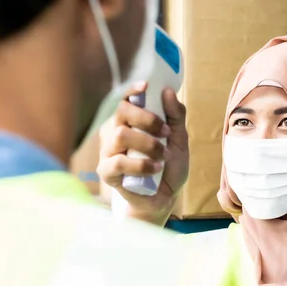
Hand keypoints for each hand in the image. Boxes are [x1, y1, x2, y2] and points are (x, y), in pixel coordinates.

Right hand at [97, 82, 188, 225]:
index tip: (145, 85)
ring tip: (164, 155)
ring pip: (120, 135)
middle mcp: (116, 133)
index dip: (131, 89)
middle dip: (146, 118)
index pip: (124, 99)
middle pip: (120, 112)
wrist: (166, 198)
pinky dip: (140, 164)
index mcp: (131, 122)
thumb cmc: (169, 167)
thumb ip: (175, 116)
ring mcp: (109, 152)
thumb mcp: (179, 140)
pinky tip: (155, 168)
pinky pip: (117, 162)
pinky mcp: (107, 172)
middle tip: (165, 131)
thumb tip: (168, 91)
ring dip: (147, 144)